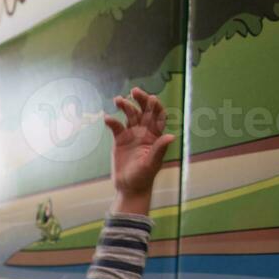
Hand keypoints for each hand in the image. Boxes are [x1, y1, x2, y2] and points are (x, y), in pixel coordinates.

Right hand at [106, 88, 175, 214]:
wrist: (129, 187)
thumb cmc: (144, 177)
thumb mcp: (152, 163)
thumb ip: (159, 149)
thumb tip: (171, 136)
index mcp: (156, 135)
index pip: (158, 116)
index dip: (155, 106)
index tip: (150, 98)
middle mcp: (144, 132)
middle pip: (143, 111)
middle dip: (140, 100)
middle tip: (134, 91)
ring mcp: (131, 135)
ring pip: (129, 116)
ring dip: (125, 106)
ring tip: (118, 100)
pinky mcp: (119, 140)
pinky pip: (116, 127)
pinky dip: (112, 121)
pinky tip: (107, 118)